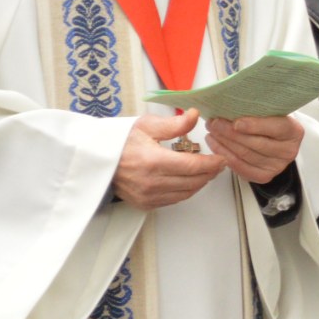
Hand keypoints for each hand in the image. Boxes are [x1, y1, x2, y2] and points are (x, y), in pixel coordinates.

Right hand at [113, 110, 227, 209]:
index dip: (211, 163)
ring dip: (200, 183)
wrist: (97, 160)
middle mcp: (151, 182)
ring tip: (206, 171)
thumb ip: (174, 124)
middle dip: (209, 173)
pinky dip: (185, 191)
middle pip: (193, 182)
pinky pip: (173, 200)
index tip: (221, 159)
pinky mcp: (144, 203)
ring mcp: (147, 196)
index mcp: (153, 161)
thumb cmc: (121, 141)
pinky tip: (189, 180)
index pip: (192, 166)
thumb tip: (195, 115)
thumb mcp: (146, 125)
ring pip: (185, 193)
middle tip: (218, 164)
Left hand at [205, 114, 304, 184]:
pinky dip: (225, 155)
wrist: (274, 141)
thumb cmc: (269, 122)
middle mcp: (288, 151)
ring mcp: (277, 166)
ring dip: (225, 143)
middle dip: (231, 133)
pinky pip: (241, 167)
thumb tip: (231, 104)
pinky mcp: (264, 176)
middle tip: (214, 123)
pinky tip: (216, 145)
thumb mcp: (269, 112)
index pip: (276, 128)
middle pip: (256, 143)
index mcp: (294, 131)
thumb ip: (257, 110)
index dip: (255, 125)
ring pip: (246, 155)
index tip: (236, 122)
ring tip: (212, 131)